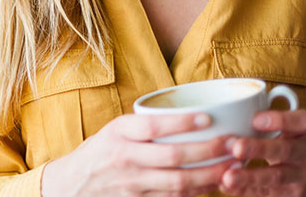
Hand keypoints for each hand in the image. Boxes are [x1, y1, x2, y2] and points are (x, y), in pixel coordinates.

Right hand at [41, 112, 236, 196]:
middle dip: (208, 151)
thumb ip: (144, 125)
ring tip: (234, 165)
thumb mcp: (114, 130)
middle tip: (233, 143)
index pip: (152, 127)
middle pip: (173, 157)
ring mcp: (132, 184)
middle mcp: (125, 158)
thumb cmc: (100, 152)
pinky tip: (215, 183)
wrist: (72, 185)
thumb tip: (188, 115)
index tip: (208, 117)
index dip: (182, 123)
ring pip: (179, 183)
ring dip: (211, 175)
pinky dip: (198, 192)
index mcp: (119, 133)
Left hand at [220, 109, 305, 196]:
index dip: (279, 120)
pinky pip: (267, 193)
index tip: (254, 119)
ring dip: (250, 177)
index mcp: (304, 130)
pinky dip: (245, 190)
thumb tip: (231, 108)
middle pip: (286, 150)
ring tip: (228, 176)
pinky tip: (226, 184)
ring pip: (276, 177)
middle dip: (260, 149)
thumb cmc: (291, 141)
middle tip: (237, 147)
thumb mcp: (290, 124)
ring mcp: (300, 176)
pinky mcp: (290, 194)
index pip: (299, 122)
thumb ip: (268, 115)